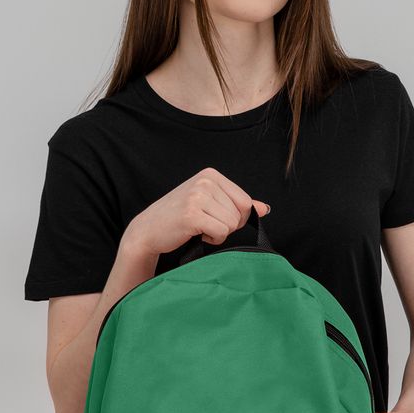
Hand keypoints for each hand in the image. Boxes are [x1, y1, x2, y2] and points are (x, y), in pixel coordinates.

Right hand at [122, 167, 270, 258]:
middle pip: (241, 214)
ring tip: (199, 227)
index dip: (237, 217)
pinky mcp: (192, 214)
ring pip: (232, 224)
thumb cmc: (180, 217)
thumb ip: (238, 204)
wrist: (148, 229)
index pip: (246, 201)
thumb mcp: (211, 204)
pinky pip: (221, 232)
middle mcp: (205, 181)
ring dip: (219, 232)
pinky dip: (213, 238)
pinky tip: (196, 233)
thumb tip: (265, 208)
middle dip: (227, 225)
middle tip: (204, 223)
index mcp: (211, 174)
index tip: (216, 217)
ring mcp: (198, 196)